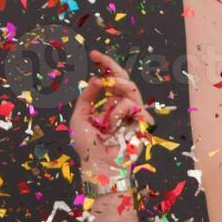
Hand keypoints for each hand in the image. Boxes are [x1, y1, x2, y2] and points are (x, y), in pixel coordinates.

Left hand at [69, 51, 153, 184]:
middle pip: (124, 79)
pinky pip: (133, 106)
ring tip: (105, 97)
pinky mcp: (141, 123)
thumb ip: (86, 97)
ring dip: (115, 88)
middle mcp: (122, 107)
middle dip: (111, 67)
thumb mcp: (79, 117)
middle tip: (98, 59)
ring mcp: (133, 114)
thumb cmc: (88, 146)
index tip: (94, 55)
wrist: (98, 166)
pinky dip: (118, 111)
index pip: (110, 81)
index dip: (105, 66)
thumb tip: (96, 79)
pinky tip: (111, 125)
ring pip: (131, 88)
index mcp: (109, 105)